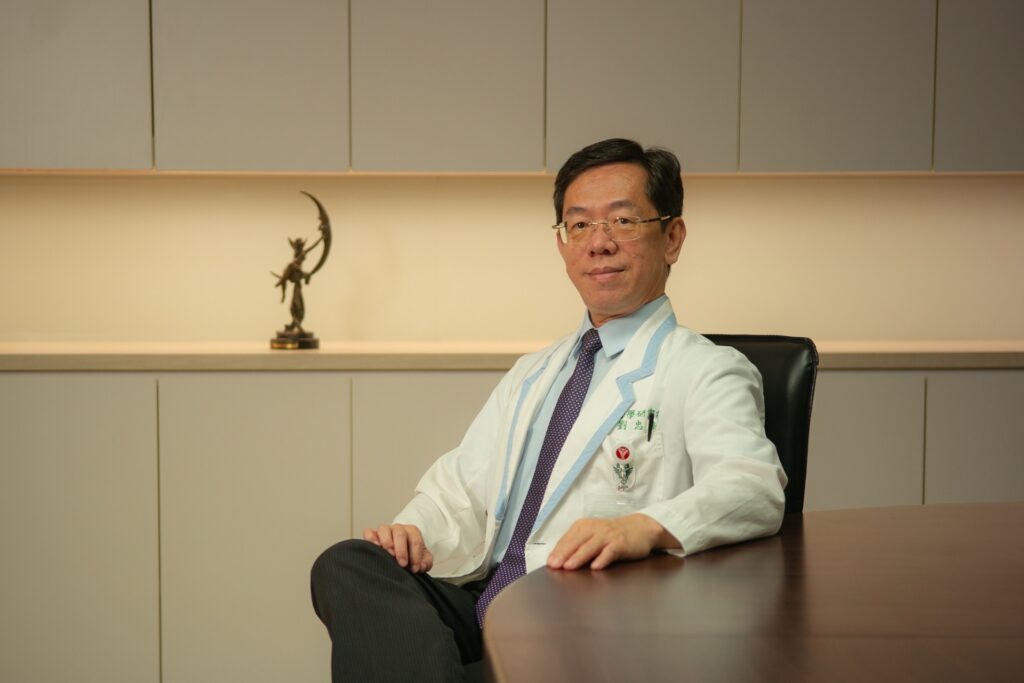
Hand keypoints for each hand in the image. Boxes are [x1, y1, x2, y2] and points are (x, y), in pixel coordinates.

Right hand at [363, 523, 433, 573]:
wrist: (399, 552)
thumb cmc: (410, 555)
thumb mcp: (422, 559)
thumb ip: (426, 562)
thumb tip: (421, 566)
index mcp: (411, 532)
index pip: (415, 540)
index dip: (416, 555)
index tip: (415, 569)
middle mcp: (398, 529)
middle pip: (400, 533)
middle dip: (402, 550)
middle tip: (403, 564)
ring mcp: (384, 531)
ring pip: (383, 529)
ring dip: (387, 542)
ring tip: (389, 554)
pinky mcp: (372, 535)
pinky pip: (369, 532)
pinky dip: (371, 538)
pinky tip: (375, 547)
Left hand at [547, 514, 678, 570]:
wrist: (641, 528)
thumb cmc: (613, 535)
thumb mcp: (593, 536)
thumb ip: (578, 545)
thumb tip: (559, 560)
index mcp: (584, 526)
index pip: (568, 539)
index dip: (558, 551)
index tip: (549, 563)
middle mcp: (594, 529)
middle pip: (576, 542)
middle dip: (564, 554)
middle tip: (554, 566)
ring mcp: (608, 536)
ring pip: (591, 546)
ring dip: (579, 556)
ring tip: (569, 567)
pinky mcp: (621, 543)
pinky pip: (610, 551)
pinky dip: (603, 558)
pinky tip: (596, 567)